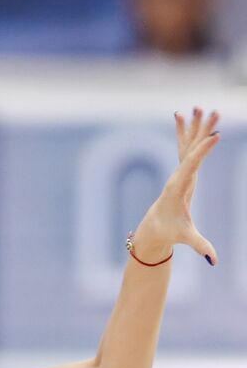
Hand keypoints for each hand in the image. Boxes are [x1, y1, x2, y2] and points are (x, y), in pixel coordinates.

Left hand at [131, 109, 220, 264]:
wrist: (153, 230)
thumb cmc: (170, 232)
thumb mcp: (185, 237)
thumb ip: (200, 246)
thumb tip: (214, 261)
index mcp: (178, 187)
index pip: (191, 165)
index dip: (202, 151)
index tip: (214, 135)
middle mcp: (177, 176)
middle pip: (190, 149)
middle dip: (201, 131)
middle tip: (211, 112)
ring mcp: (179, 173)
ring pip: (187, 145)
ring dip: (195, 126)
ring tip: (200, 106)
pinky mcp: (181, 173)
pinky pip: (183, 148)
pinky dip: (186, 132)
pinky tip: (183, 116)